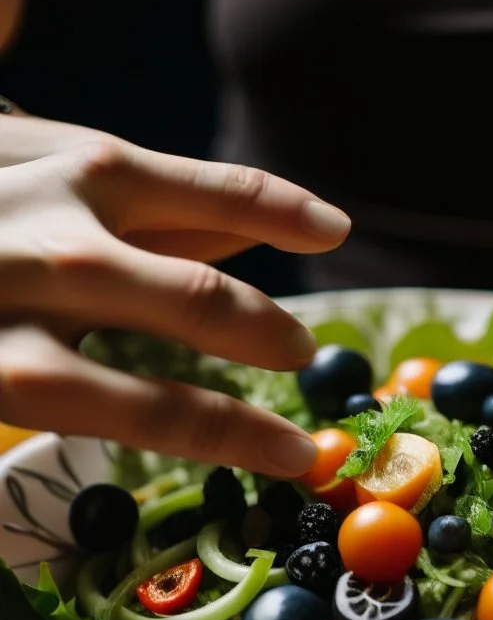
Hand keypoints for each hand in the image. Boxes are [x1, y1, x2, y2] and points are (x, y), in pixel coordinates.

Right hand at [0, 115, 350, 474]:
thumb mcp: (25, 163)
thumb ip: (128, 195)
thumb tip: (239, 233)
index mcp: (75, 167)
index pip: (215, 193)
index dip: (285, 210)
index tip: (332, 229)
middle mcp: (60, 242)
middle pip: (208, 305)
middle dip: (271, 340)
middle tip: (304, 358)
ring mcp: (20, 325)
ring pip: (163, 399)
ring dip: (241, 431)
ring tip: (294, 450)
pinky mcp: (1, 389)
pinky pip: (103, 429)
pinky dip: (168, 444)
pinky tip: (206, 456)